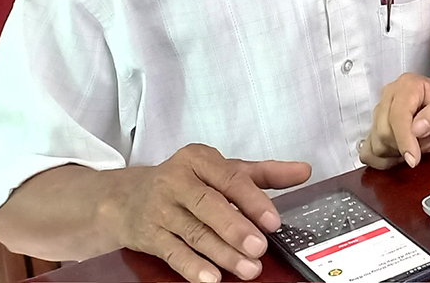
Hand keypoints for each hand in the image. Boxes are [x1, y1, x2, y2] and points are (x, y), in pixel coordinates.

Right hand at [105, 143, 310, 282]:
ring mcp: (160, 208)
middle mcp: (177, 180)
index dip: (253, 201)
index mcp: (199, 159)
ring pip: (195, 233)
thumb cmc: (185, 182)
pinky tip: (211, 278)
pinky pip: (173, 253)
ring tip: (248, 269)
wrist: (125, 197)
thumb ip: (264, 173)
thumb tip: (304, 171)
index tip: (273, 222)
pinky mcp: (149, 235)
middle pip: (210, 206)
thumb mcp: (222, 170)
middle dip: (236, 229)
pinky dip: (192, 267)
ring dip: (223, 254)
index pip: (230, 178)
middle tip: (260, 249)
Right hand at [359, 73, 429, 169]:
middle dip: (406, 147)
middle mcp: (389, 96)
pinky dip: (383, 161)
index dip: (404, 140)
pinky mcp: (376, 128)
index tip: (414, 159)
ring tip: (421, 146)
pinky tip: (401, 156)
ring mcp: (380, 112)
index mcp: (407, 85)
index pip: (397, 116)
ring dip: (397, 154)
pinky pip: (368, 152)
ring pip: (376, 144)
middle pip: (384, 132)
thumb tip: (417, 129)